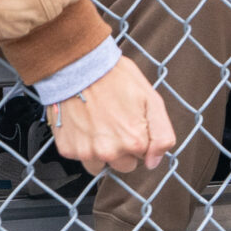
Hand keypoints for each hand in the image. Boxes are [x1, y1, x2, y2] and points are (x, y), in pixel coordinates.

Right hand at [45, 59, 173, 174]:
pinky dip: (81, 144)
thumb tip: (154, 162)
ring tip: (96, 123)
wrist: (78, 65)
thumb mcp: (152, 99)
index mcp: (134, 142)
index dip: (138, 137)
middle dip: (121, 148)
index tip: (130, 119)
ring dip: (100, 150)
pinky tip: (83, 123)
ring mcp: (88, 152)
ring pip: (100, 165)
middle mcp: (111, 152)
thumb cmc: (115, 77)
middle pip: (123, 165)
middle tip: (113, 121)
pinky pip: (80, 157)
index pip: (143, 156)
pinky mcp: (68, 149)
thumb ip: (162, 135)